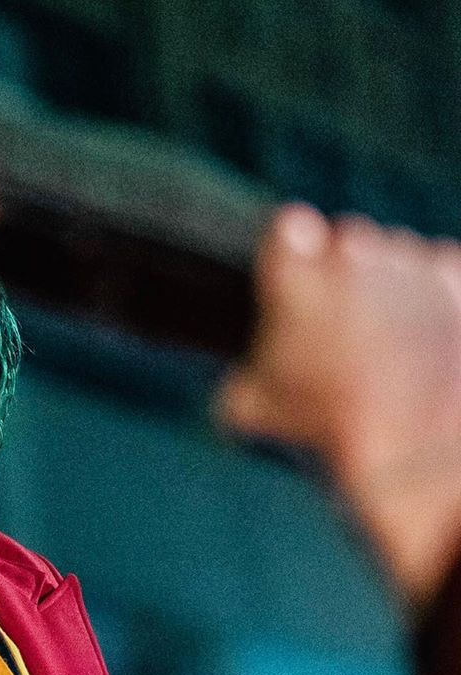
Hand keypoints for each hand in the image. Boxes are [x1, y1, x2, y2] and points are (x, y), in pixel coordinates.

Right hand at [217, 204, 460, 607]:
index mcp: (295, 273)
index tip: (297, 283)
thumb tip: (235, 386)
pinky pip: (441, 270)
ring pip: (396, 257)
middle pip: (346, 240)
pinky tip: (426, 337)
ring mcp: (411, 262)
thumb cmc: (328, 423)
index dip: (292, 254)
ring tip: (387, 345)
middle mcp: (355, 252)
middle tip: (342, 332)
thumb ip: (236, 379)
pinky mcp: (458, 278)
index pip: (288, 227)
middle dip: (344, 276)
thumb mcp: (250, 410)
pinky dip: (436, 296)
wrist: (417, 446)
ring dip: (390, 287)